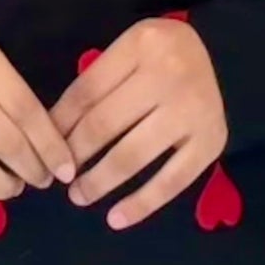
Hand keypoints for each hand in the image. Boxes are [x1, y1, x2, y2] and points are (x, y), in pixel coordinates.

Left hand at [51, 18, 228, 229]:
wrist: (217, 54)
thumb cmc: (159, 56)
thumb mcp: (126, 52)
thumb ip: (94, 84)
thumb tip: (54, 135)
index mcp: (141, 45)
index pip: (87, 93)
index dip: (60, 126)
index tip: (46, 151)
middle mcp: (170, 75)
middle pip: (105, 125)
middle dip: (75, 156)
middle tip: (60, 178)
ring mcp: (194, 110)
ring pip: (132, 155)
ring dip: (99, 182)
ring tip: (79, 196)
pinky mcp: (212, 142)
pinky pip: (172, 181)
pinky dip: (141, 204)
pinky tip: (116, 219)